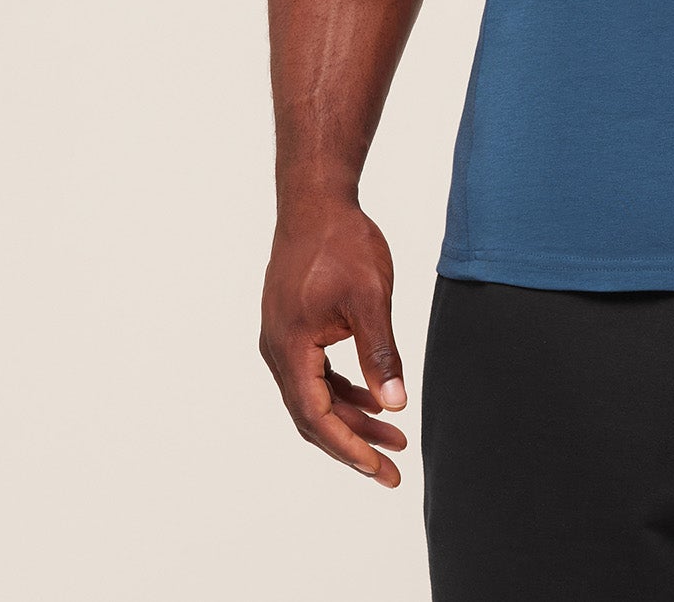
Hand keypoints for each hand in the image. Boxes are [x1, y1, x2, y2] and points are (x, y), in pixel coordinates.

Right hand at [260, 198, 408, 487]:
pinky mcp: (294, 329)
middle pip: (314, 414)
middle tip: (392, 471)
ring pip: (316, 395)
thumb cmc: (342, 242)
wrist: (316, 202)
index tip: (379, 469)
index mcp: (290, 348)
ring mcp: (283, 340)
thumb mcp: (371, 297)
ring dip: (352, 418)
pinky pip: (317, 374)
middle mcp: (278, 351)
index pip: (317, 415)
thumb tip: (395, 403)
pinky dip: (345, 390)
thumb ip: (380, 352)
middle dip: (353, 444)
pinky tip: (376, 398)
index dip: (348, 447)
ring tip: (394, 437)